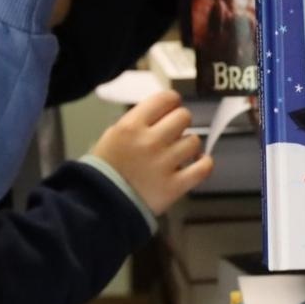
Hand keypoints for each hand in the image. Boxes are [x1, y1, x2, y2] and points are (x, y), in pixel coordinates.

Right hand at [91, 90, 213, 214]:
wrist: (100, 204)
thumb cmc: (104, 169)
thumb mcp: (112, 136)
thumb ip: (137, 123)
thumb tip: (161, 116)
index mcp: (131, 126)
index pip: (165, 99)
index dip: (172, 101)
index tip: (171, 108)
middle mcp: (150, 140)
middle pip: (183, 117)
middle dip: (180, 123)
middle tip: (173, 133)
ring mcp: (165, 163)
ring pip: (194, 141)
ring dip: (188, 145)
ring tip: (180, 153)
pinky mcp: (175, 185)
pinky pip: (204, 168)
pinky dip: (204, 163)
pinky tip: (198, 163)